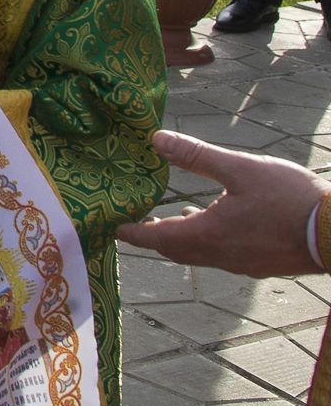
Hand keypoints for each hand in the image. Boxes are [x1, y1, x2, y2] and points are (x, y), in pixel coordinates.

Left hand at [115, 130, 330, 277]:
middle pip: (176, 251)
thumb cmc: (291, 200)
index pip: (157, 239)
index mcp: (208, 235)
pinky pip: (223, 256)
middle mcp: (221, 256)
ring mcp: (243, 264)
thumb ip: (197, 156)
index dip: (134, 233)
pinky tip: (216, 223)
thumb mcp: (240, 169)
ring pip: (201, 255)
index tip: (114, 229)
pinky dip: (208, 242)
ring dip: (182, 239)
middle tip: (138, 225)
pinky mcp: (262, 264)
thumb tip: (156, 140)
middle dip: (154, 238)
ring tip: (172, 220)